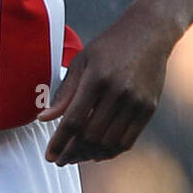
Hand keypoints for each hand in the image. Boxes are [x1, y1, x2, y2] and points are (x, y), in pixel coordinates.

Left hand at [38, 16, 174, 165]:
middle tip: (61, 159)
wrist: (149, 33)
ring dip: (90, 156)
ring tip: (77, 157)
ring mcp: (136, 102)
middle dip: (72, 153)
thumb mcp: (82, 62)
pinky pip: (127, 141)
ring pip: (109, 143)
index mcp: (96, 78)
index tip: (50, 155)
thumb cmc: (110, 46)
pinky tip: (97, 153)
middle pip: (91, 136)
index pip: (74, 120)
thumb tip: (44, 119)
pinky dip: (110, 152)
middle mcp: (118, 92)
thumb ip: (64, 93)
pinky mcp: (149, 108)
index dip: (60, 142)